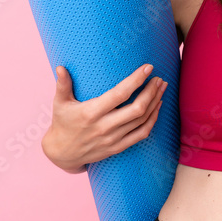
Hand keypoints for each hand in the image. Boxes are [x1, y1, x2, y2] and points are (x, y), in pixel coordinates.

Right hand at [41, 64, 167, 172]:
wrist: (63, 154)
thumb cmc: (62, 123)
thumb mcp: (60, 103)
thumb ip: (62, 84)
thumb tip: (61, 67)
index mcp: (91, 113)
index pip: (119, 94)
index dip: (136, 80)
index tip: (148, 68)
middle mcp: (104, 127)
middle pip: (137, 108)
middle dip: (152, 91)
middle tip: (159, 78)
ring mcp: (113, 139)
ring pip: (142, 120)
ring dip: (155, 103)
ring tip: (162, 88)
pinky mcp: (118, 147)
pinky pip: (142, 134)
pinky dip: (153, 120)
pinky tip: (157, 107)